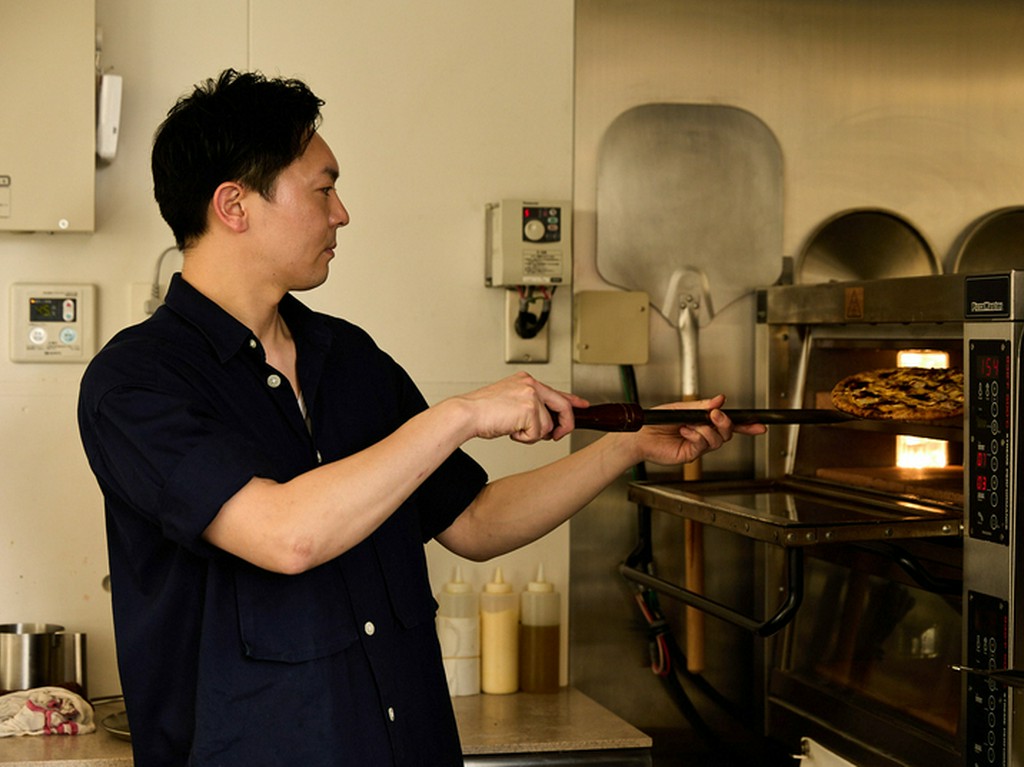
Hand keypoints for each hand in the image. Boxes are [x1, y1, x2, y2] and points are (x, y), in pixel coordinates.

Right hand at [453, 372, 589, 442]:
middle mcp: (530, 384)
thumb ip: (529, 408)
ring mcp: (531, 396)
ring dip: (531, 434)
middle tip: (558, 436)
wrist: (466, 414)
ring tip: (512, 428)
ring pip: (547, 426)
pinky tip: (510, 430)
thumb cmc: (482, 412)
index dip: (572, 401)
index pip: (555, 391)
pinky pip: (538, 434)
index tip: (582, 405)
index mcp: (525, 381)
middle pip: (562, 406)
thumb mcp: (510, 404)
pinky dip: (524, 438)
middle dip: (564, 425)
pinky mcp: (530, 409)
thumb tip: (547, 424)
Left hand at [630, 394, 765, 465]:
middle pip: (727, 432)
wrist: (639, 434)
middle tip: (716, 415)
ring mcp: (697, 446)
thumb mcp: (682, 408)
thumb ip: (702, 405)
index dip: (746, 425)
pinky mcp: (689, 454)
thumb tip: (720, 399)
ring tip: (691, 424)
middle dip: (726, 423)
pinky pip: (702, 445)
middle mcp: (703, 435)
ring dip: (706, 429)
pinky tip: (684, 430)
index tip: (759, 425)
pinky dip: (695, 435)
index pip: (729, 424)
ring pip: (717, 440)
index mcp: (703, 422)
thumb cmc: (656, 421)